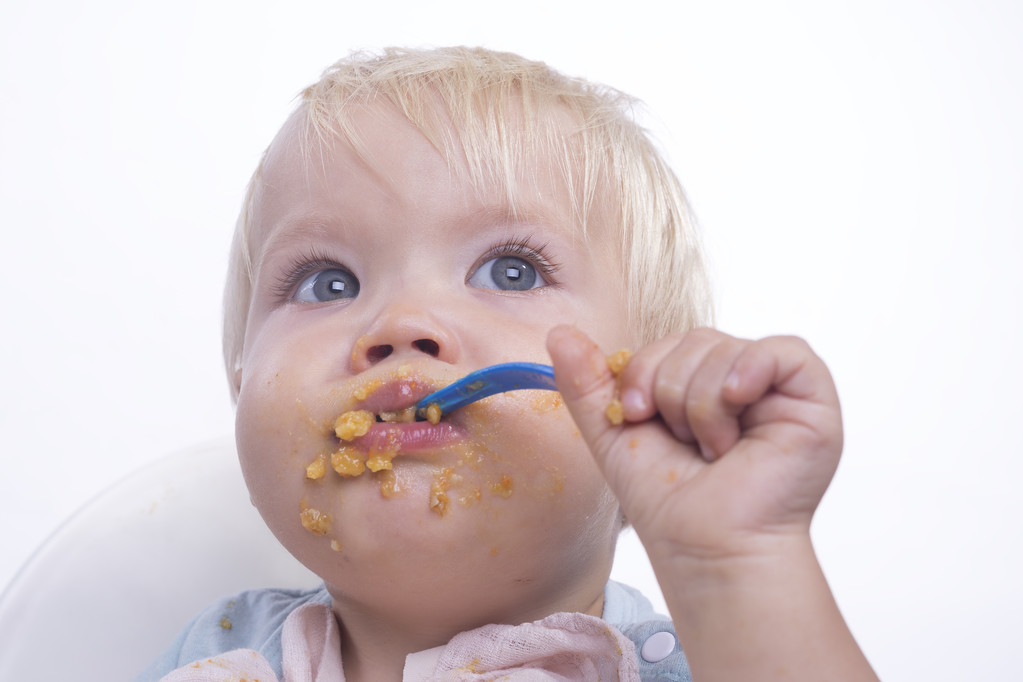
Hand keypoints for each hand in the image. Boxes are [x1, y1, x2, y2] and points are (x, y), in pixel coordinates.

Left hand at [546, 325, 843, 564]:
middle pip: (695, 339)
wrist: (704, 545)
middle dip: (671, 389)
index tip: (635, 414)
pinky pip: (784, 350)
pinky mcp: (812, 398)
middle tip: (681, 439)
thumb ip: (586, 383)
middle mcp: (739, 382)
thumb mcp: (614, 433)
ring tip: (715, 448)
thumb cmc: (669, 500)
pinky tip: (737, 400)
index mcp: (698, 386)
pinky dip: (751, 369)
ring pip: (727, 348)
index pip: (668, 343)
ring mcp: (777, 390)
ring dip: (703, 404)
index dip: (644, 371)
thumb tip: (559, 333)